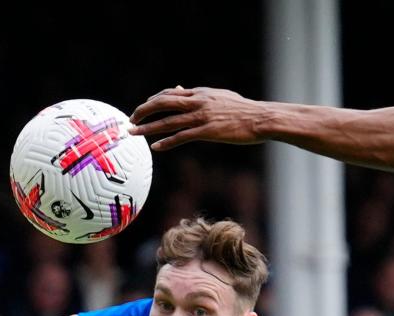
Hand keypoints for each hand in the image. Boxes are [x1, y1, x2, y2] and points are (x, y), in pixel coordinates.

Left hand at [129, 86, 266, 150]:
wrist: (262, 118)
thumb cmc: (243, 110)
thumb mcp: (219, 96)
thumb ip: (198, 95)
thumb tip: (179, 89)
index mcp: (200, 93)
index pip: (169, 94)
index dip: (152, 100)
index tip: (142, 108)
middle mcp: (198, 102)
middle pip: (163, 103)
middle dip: (143, 111)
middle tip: (130, 119)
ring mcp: (202, 117)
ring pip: (168, 121)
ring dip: (147, 128)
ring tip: (133, 133)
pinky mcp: (207, 131)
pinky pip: (181, 137)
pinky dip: (167, 142)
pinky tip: (156, 147)